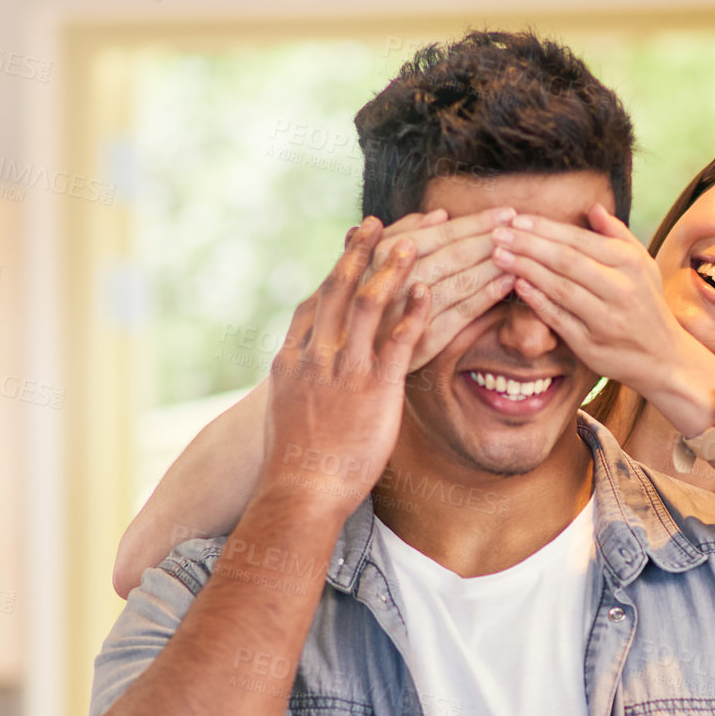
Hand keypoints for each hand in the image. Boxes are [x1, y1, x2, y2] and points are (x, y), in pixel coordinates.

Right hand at [259, 218, 428, 518]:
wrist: (298, 493)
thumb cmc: (294, 468)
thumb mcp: (285, 418)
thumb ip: (296, 391)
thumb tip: (298, 385)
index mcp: (293, 362)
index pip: (315, 303)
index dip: (336, 270)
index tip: (350, 243)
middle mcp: (316, 357)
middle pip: (339, 290)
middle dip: (360, 252)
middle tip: (378, 221)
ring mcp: (344, 371)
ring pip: (369, 305)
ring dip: (392, 267)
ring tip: (415, 240)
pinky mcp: (373, 391)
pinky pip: (396, 342)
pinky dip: (413, 313)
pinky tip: (429, 291)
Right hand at [349, 208, 516, 371]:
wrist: (342, 357)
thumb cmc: (357, 302)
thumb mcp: (365, 262)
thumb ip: (401, 234)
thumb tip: (439, 214)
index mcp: (380, 256)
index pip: (438, 234)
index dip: (475, 222)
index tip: (504, 212)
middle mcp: (393, 282)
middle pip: (453, 255)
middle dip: (491, 238)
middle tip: (521, 227)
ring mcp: (407, 314)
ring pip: (460, 282)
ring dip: (493, 265)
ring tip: (521, 251)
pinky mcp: (422, 344)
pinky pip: (460, 315)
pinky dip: (486, 297)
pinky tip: (507, 284)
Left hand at [487, 204, 686, 394]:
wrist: (663, 358)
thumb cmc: (647, 305)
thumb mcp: (643, 266)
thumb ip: (618, 236)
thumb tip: (593, 209)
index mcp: (629, 264)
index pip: (579, 240)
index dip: (545, 228)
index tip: (516, 219)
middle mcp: (619, 289)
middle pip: (566, 261)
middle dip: (528, 244)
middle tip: (498, 233)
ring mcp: (604, 319)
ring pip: (559, 288)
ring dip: (526, 270)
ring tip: (499, 256)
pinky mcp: (590, 345)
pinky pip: (558, 319)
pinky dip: (537, 302)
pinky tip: (517, 286)